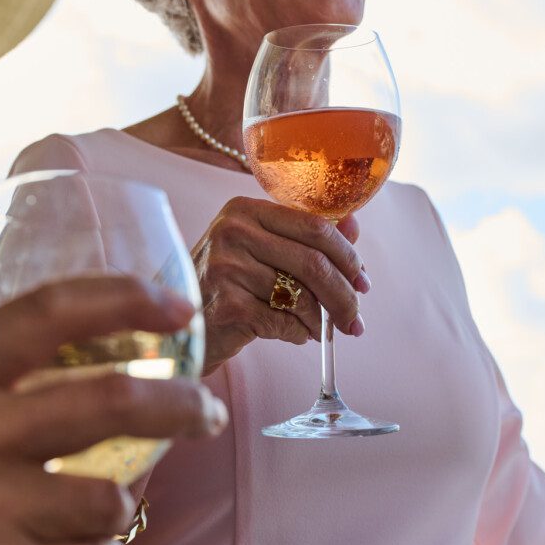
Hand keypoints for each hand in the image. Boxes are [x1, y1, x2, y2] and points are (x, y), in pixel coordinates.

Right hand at [0, 276, 226, 544]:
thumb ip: (3, 385)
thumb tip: (114, 371)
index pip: (47, 315)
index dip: (123, 299)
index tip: (177, 306)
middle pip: (109, 401)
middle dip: (181, 405)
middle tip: (209, 412)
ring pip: (111, 497)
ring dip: (116, 506)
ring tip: (84, 512)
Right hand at [191, 196, 367, 372]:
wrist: (181, 325)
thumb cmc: (227, 285)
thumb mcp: (261, 250)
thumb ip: (306, 236)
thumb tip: (354, 226)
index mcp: (245, 209)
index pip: (314, 226)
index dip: (347, 256)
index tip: (363, 281)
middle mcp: (232, 232)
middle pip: (313, 262)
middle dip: (344, 295)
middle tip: (355, 319)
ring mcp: (226, 268)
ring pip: (301, 296)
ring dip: (322, 320)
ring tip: (324, 330)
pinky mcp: (226, 306)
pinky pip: (284, 322)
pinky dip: (300, 333)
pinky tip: (297, 335)